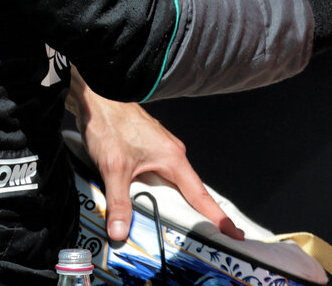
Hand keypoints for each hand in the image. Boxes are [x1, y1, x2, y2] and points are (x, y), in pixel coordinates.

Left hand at [68, 67, 242, 240]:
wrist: (99, 98)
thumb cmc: (111, 124)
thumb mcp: (113, 168)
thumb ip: (119, 203)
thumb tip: (120, 231)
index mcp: (172, 158)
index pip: (199, 195)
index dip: (216, 216)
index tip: (232, 231)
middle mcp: (172, 153)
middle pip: (189, 190)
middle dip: (199, 213)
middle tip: (212, 235)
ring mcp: (161, 149)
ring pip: (173, 183)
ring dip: (175, 202)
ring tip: (181, 225)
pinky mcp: (149, 148)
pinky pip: (161, 175)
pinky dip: (160, 191)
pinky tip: (150, 201)